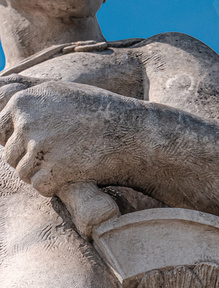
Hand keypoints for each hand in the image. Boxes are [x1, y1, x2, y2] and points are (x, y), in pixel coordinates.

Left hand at [0, 78, 122, 195]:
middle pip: (9, 155)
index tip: (34, 149)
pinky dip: (51, 188)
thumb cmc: (97, 112)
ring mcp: (40, 146)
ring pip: (23, 173)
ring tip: (62, 169)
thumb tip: (5, 100)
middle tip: (52, 161)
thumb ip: (30, 100)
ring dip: (40, 176)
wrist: (129, 131)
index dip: (16, 143)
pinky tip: (67, 179)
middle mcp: (27, 122)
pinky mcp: (55, 169)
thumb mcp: (58, 92)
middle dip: (27, 162)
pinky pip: (40, 187)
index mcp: (23, 102)